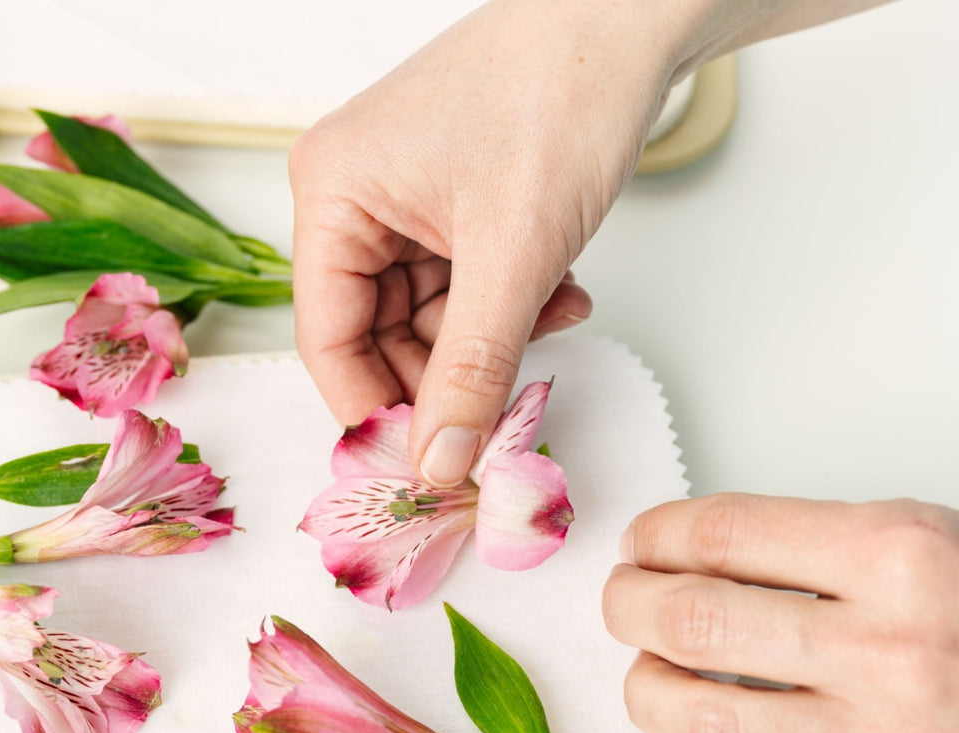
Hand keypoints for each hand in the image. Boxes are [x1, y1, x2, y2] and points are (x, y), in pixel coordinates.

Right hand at [289, 0, 708, 485]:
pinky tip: (557, 291)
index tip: (427, 459)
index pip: (327, 340)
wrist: (633, 14)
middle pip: (377, 335)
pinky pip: (460, 287)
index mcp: (332, 194)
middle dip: (447, 372)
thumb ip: (472, 370)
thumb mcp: (513, 254)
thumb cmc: (561, 89)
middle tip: (501, 408)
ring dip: (489, 338)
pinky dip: (507, 305)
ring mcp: (400, 201)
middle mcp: (353, 198)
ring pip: (427, 318)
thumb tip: (438, 459)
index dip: (375, 408)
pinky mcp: (445, 203)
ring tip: (550, 316)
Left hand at [602, 494, 958, 732]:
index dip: (656, 538)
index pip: (724, 535)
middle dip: (628, 608)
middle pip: (694, 624)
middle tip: (624, 604)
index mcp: (898, 559)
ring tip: (650, 677)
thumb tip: (670, 555)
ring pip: (702, 723)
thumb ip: (803, 545)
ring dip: (647, 694)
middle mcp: (891, 651)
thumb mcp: (916, 545)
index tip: (642, 548)